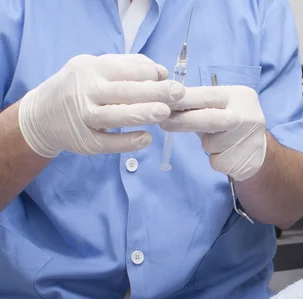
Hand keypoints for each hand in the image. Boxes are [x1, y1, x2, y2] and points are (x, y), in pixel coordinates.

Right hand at [18, 54, 184, 156]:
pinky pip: (109, 143)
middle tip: (179, 93)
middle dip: (154, 91)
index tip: (168, 79)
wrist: (41, 116)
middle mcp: (85, 92)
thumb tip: (162, 71)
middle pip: (123, 91)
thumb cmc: (78, 88)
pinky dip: (128, 142)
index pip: (125, 69)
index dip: (149, 73)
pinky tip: (147, 139)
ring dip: (142, 114)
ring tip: (165, 112)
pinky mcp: (85, 142)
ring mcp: (84, 118)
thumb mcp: (95, 68)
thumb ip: (128, 67)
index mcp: (90, 69)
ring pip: (116, 116)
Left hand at [161, 86, 266, 180]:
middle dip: (183, 122)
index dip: (181, 100)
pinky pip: (216, 160)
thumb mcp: (225, 104)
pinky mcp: (243, 161)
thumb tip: (168, 103)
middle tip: (164, 123)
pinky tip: (227, 152)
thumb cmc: (235, 121)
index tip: (161, 102)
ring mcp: (248, 140)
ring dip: (207, 143)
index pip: (206, 95)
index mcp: (241, 96)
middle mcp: (248, 116)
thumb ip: (202, 103)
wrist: (261, 150)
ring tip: (220, 140)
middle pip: (208, 119)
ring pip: (210, 144)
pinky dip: (215, 157)